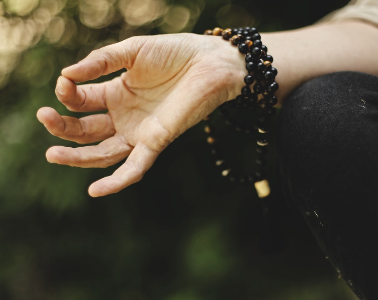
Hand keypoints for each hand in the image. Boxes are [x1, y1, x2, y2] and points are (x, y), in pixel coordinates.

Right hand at [37, 33, 245, 196]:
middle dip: (62, 128)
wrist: (210, 62)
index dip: (68, 95)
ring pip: (103, 153)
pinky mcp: (157, 141)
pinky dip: (117, 181)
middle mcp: (125, 116)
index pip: (81, 102)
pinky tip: (95, 191)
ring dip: (77, 157)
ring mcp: (140, 132)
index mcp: (115, 94)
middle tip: (43, 117)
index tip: (64, 83)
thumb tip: (66, 74)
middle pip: (86, 131)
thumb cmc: (174, 53)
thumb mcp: (132, 52)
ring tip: (52, 154)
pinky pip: (135, 167)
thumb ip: (101, 62)